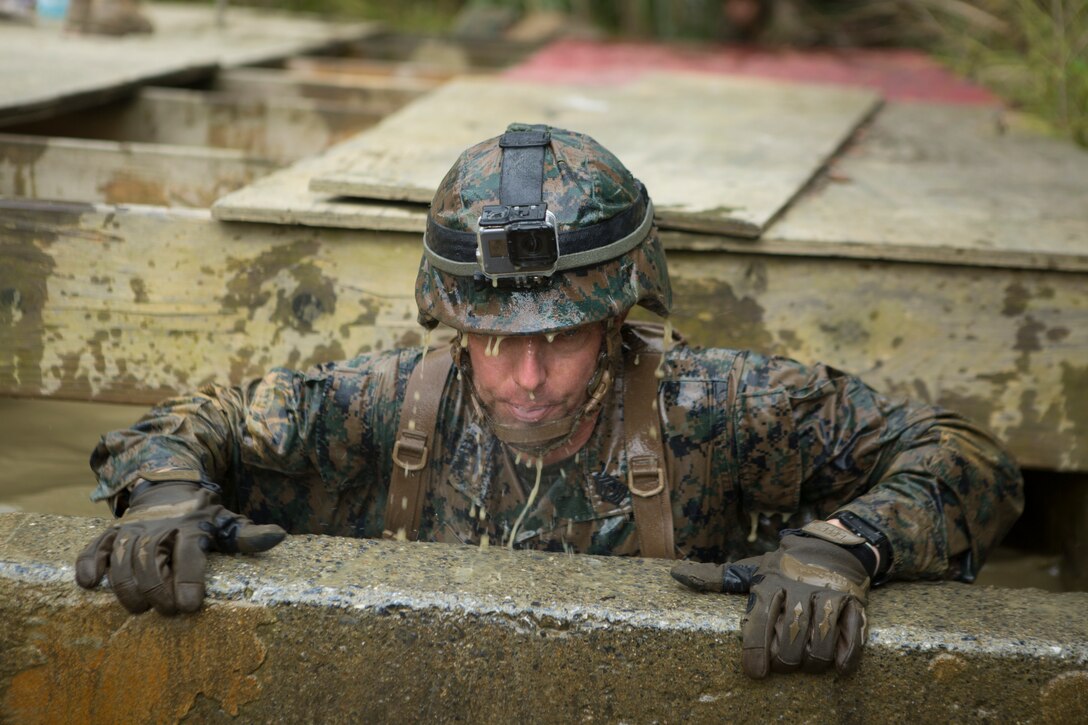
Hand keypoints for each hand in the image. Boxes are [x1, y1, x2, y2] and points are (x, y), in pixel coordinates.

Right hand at [75, 478, 284, 614]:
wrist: (168, 484)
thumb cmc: (202, 514)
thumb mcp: (228, 521)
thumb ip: (249, 535)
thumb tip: (279, 537)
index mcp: (192, 526)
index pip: (189, 554)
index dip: (189, 580)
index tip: (191, 606)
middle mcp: (160, 526)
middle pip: (152, 559)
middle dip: (157, 589)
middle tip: (166, 612)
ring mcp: (132, 529)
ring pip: (122, 558)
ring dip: (126, 586)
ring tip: (137, 608)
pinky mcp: (111, 533)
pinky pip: (94, 548)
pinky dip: (88, 565)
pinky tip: (90, 584)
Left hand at [670, 521, 871, 677]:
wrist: (831, 546)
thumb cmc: (782, 566)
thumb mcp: (750, 568)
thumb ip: (716, 577)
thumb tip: (676, 573)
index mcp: (769, 583)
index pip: (759, 622)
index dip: (756, 652)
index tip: (754, 673)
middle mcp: (798, 588)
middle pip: (790, 639)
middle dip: (786, 660)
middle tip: (784, 665)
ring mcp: (828, 594)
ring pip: (820, 641)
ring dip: (813, 662)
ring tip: (807, 664)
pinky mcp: (853, 601)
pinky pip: (852, 636)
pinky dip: (845, 656)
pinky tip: (837, 666)